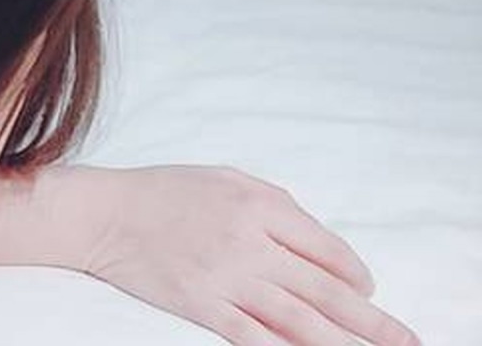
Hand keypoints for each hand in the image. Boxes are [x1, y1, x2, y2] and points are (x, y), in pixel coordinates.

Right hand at [80, 165, 418, 345]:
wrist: (100, 213)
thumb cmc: (160, 192)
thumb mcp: (225, 178)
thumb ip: (275, 204)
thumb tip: (317, 242)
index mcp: (259, 206)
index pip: (328, 249)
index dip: (356, 275)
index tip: (366, 290)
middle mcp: (249, 244)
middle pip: (327, 291)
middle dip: (373, 321)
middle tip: (407, 341)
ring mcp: (225, 279)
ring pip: (300, 321)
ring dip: (344, 343)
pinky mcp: (200, 305)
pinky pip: (253, 337)